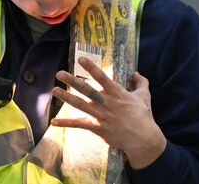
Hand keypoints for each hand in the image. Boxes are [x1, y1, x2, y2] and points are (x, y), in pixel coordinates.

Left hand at [51, 57, 165, 168]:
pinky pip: (79, 124)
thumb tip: (136, 73)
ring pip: (80, 105)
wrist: (144, 140)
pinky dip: (66, 123)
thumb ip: (140, 82)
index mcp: (117, 93)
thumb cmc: (144, 116)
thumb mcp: (144, 96)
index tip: (81, 59)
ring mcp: (100, 116)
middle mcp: (106, 102)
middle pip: (86, 89)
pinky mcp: (97, 128)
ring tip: (54, 90)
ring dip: (66, 97)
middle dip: (72, 81)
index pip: (102, 77)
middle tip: (59, 73)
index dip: (91, 67)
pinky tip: (53, 121)